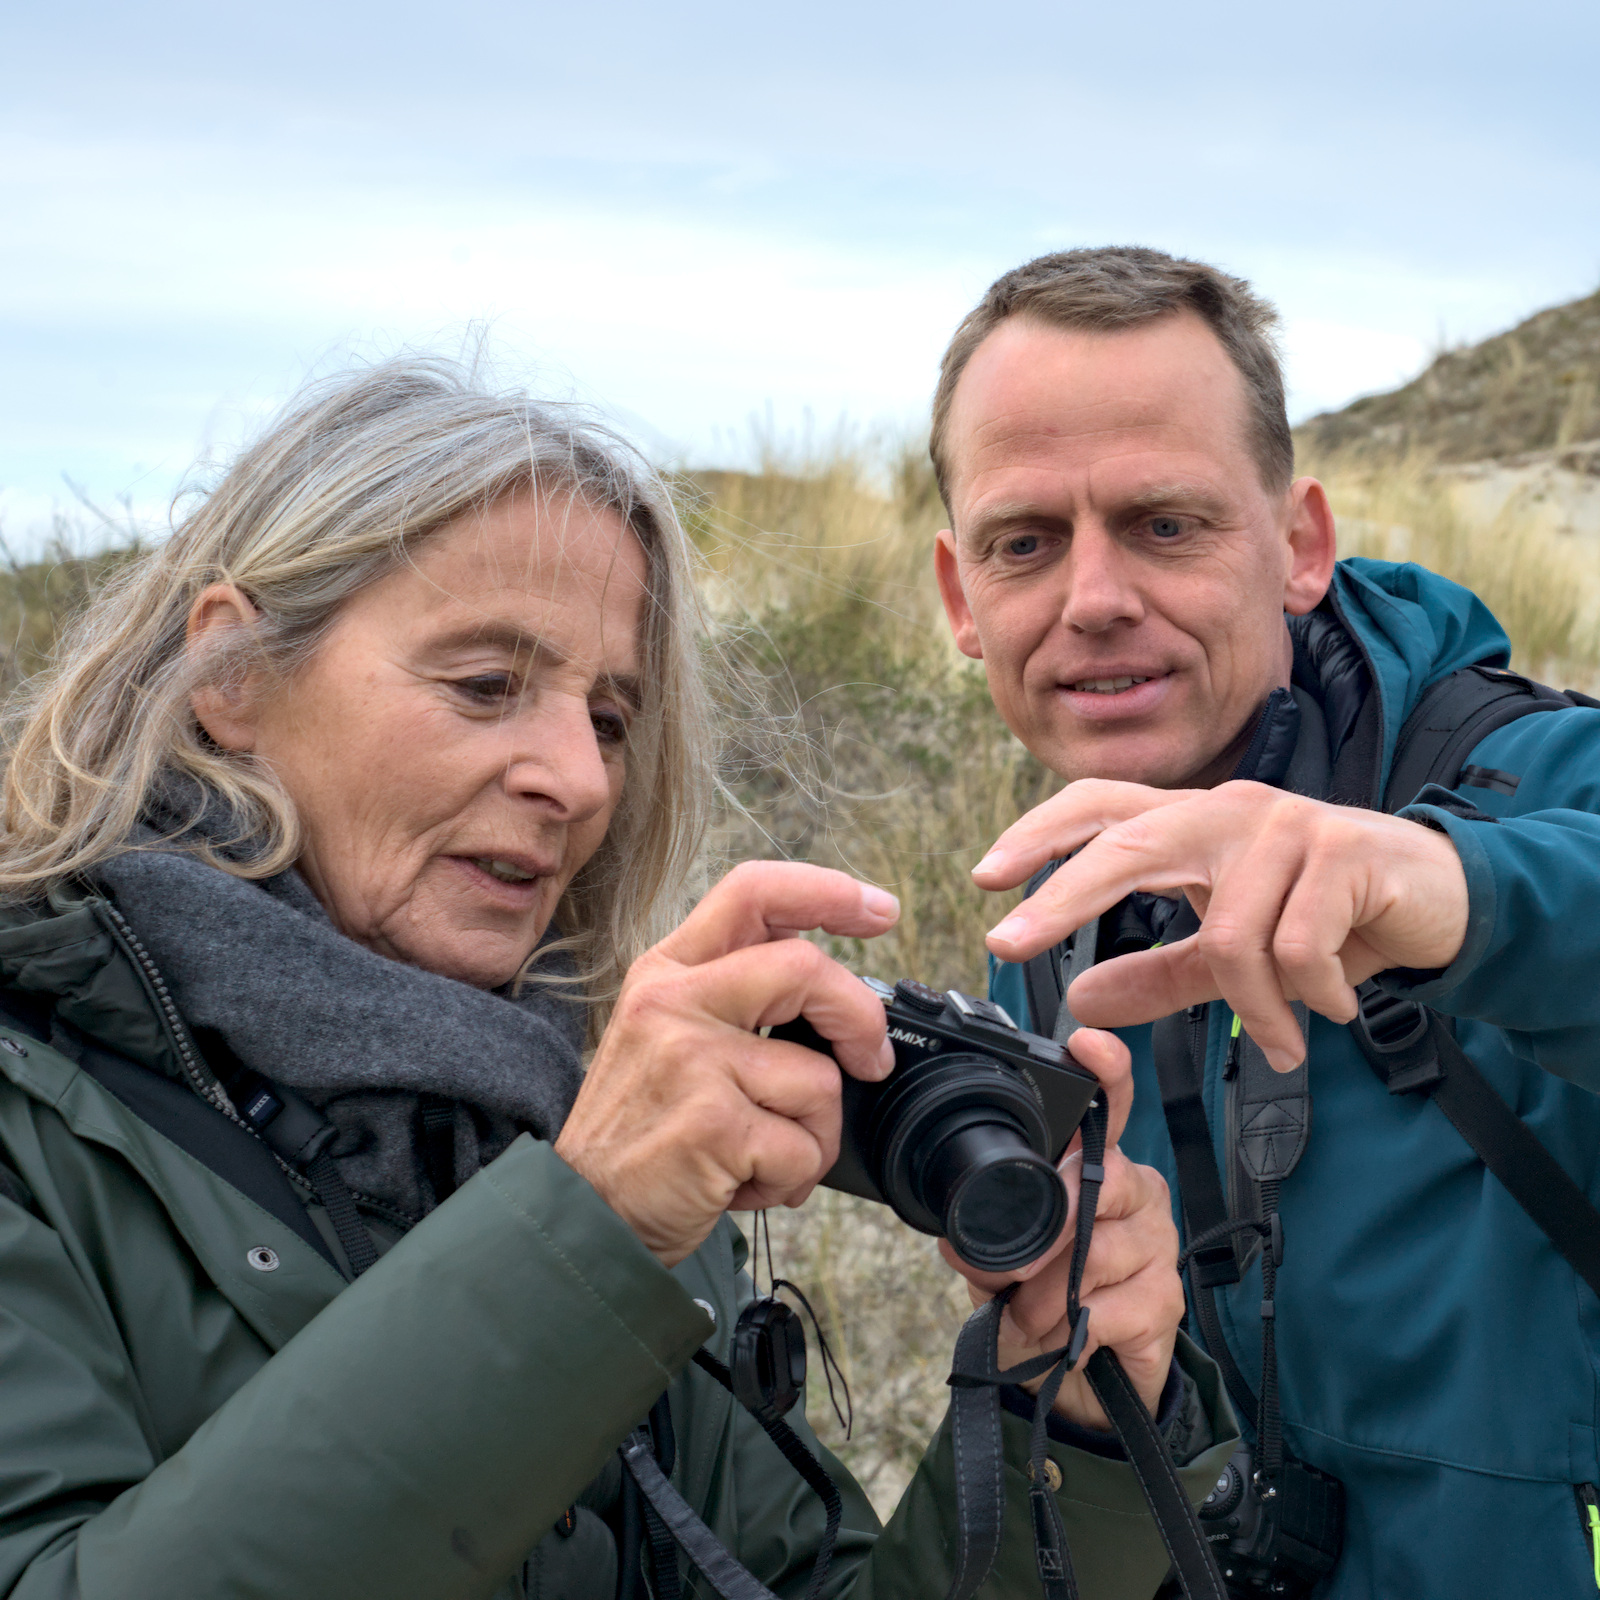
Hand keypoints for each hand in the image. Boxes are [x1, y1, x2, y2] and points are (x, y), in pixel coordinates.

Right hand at [554, 861, 898, 1266]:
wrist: (582, 1216)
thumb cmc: (643, 1131)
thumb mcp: (667, 1036)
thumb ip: (734, 997)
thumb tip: (835, 989)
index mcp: (667, 971)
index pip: (753, 892)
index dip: (828, 892)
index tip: (879, 909)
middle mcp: (673, 1001)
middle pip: (804, 966)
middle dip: (860, 1018)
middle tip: (872, 1060)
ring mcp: (691, 1059)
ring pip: (819, 1078)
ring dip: (814, 1134)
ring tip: (763, 1155)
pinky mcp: (712, 1124)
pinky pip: (803, 1147)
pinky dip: (791, 1179)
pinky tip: (744, 1183)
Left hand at [941, 1027, 1181, 1427]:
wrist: (1079, 1380)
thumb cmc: (1042, 1298)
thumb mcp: (999, 1262)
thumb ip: (982, 1239)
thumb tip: (959, 1241)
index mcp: (1095, 1168)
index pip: (1109, 1108)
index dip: (1105, 1072)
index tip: (1088, 1044)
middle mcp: (1135, 1193)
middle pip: (1104, 1180)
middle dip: (1048, 1228)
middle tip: (1012, 1269)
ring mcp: (1157, 1244)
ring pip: (1098, 1251)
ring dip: (1046, 1292)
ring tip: (1027, 1314)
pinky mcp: (1166, 1300)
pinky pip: (1108, 1305)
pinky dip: (1070, 1328)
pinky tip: (1061, 1336)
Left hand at [975, 778, 1469, 1070]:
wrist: (1440, 898)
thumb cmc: (1325, 913)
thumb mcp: (1231, 951)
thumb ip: (1159, 973)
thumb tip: (1080, 1001)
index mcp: (1196, 823)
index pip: (1102, 807)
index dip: (1039, 834)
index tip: (982, 877)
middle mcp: (1229, 809)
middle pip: (1127, 846)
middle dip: (1061, 896)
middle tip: (1006, 945)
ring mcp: (1285, 824)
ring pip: (1226, 934)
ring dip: (1256, 1007)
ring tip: (1285, 1039)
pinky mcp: (1341, 852)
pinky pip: (1293, 949)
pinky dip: (1308, 998)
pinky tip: (1333, 1008)